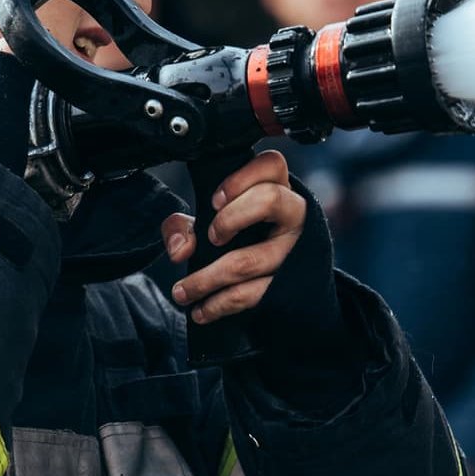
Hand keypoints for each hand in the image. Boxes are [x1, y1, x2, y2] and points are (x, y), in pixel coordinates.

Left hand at [163, 150, 306, 324]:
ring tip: (181, 293)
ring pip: (252, 259)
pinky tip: (201, 311)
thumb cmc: (243, 239)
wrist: (285, 285)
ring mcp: (295, 250)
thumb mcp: (212, 225)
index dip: (242, 178)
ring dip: (207, 279)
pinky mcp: (289, 284)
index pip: (272, 164)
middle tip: (210, 237)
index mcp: (278, 188)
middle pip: (270, 200)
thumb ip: (184, 227)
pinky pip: (252, 294)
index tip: (214, 200)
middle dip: (230, 218)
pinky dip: (220, 305)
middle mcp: (293, 214)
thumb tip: (179, 250)